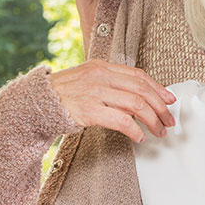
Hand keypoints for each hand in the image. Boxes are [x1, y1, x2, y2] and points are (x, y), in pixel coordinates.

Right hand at [46, 60, 175, 142]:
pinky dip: (134, 130)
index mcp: (101, 66)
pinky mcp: (89, 110)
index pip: (138, 75)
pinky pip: (121, 120)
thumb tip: (136, 98)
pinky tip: (139, 138)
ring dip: (152, 120)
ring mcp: (94, 92)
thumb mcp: (86, 80)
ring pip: (136, 104)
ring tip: (158, 131)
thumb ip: (109, 84)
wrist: (35, 103)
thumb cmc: (62, 96)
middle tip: (168, 120)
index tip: (169, 100)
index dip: (157, 88)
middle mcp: (100, 76)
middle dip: (160, 107)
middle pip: (141, 89)